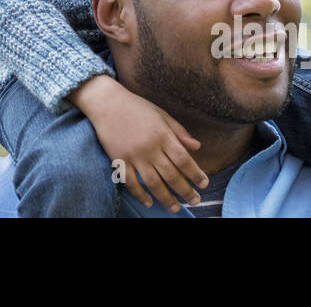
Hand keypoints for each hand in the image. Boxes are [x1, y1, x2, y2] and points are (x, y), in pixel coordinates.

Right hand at [73, 75, 207, 212]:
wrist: (106, 103)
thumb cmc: (136, 107)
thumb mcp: (161, 114)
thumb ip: (179, 131)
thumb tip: (197, 146)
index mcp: (162, 134)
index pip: (183, 159)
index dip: (195, 174)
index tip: (204, 184)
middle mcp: (150, 147)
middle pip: (171, 175)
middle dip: (186, 191)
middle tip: (195, 201)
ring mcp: (133, 155)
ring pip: (153, 183)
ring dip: (166, 198)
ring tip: (175, 208)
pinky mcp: (119, 160)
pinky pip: (130, 183)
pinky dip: (140, 195)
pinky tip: (149, 202)